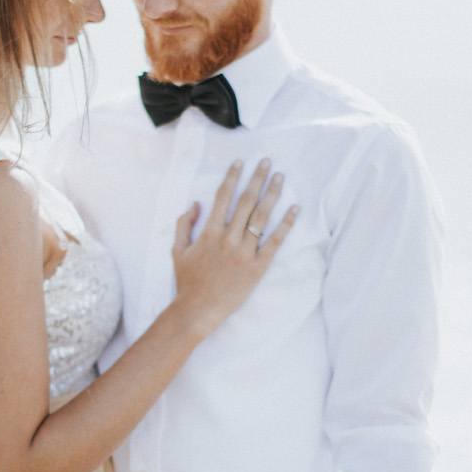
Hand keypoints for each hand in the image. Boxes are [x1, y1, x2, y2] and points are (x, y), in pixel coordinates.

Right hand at [172, 160, 297, 337]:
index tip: (240, 162)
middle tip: (267, 161)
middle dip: (256, 178)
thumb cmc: (187, 282)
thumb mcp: (177, 250)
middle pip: (246, 201)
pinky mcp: (257, 267)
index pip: (223, 197)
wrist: (198, 310)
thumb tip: (195, 204)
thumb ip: (183, 224)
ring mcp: (244, 252)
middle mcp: (228, 238)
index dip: (232, 177)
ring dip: (272, 193)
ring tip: (280, 177)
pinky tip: (294, 209)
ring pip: (261, 216)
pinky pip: (274, 241)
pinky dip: (286, 224)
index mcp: (209, 232)